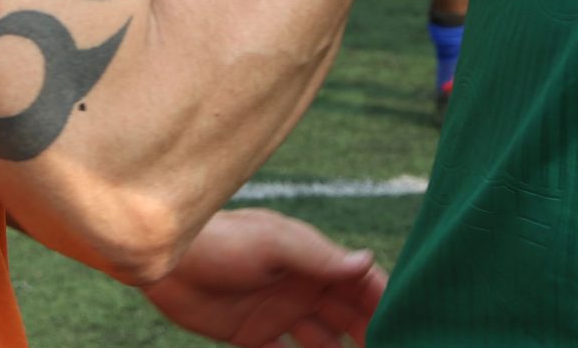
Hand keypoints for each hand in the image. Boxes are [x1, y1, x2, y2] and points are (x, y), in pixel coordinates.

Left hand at [137, 209, 384, 346]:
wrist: (169, 260)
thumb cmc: (223, 240)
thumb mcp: (274, 244)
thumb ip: (319, 257)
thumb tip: (368, 262)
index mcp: (313, 260)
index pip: (360, 283)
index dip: (384, 302)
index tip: (408, 324)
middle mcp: (301, 287)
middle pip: (348, 316)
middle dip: (371, 333)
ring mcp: (279, 313)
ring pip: (324, 341)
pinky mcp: (253, 336)